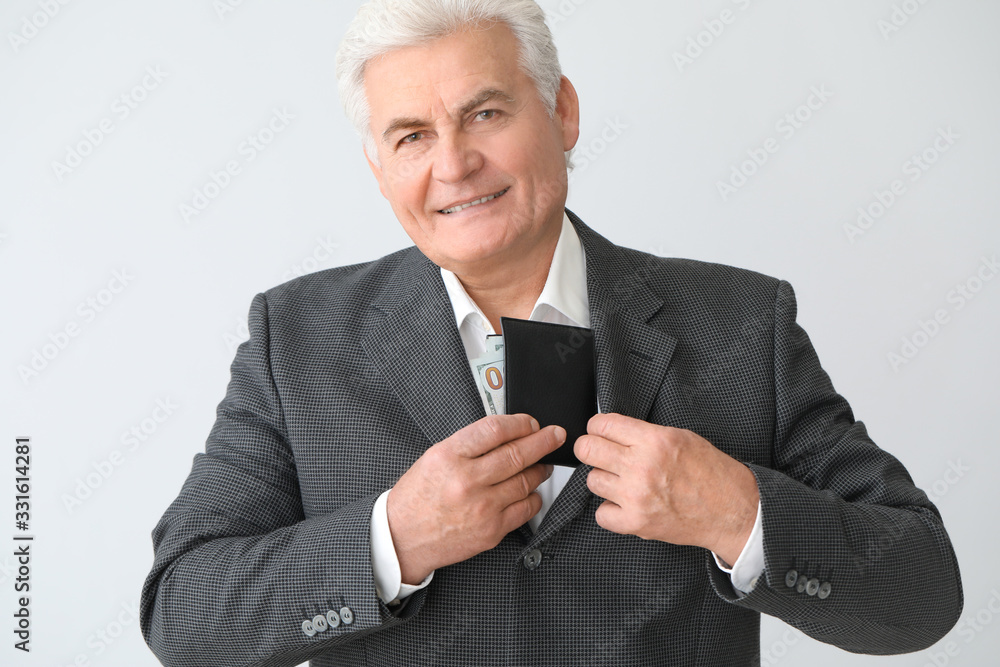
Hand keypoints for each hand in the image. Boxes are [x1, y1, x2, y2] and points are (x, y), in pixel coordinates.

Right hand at [387, 414, 564, 584]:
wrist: (403, 538)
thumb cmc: (416, 498)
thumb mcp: (434, 457)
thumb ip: (469, 444)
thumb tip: (507, 434)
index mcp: (449, 456)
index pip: (496, 430)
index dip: (521, 423)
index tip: (531, 423)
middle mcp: (467, 481)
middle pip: (518, 453)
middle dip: (544, 441)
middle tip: (555, 436)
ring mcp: (482, 507)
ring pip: (526, 480)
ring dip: (540, 469)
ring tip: (543, 463)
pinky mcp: (492, 530)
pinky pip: (526, 508)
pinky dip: (533, 497)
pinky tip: (530, 491)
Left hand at [574, 413, 757, 564]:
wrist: (731, 510)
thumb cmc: (710, 473)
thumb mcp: (680, 437)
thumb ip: (644, 432)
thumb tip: (613, 430)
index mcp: (654, 441)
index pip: (601, 425)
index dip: (597, 427)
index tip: (600, 432)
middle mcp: (642, 467)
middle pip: (587, 450)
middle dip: (592, 449)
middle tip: (602, 454)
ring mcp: (636, 496)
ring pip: (592, 480)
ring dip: (605, 480)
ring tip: (624, 482)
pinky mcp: (636, 522)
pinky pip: (601, 514)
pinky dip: (611, 511)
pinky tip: (625, 504)